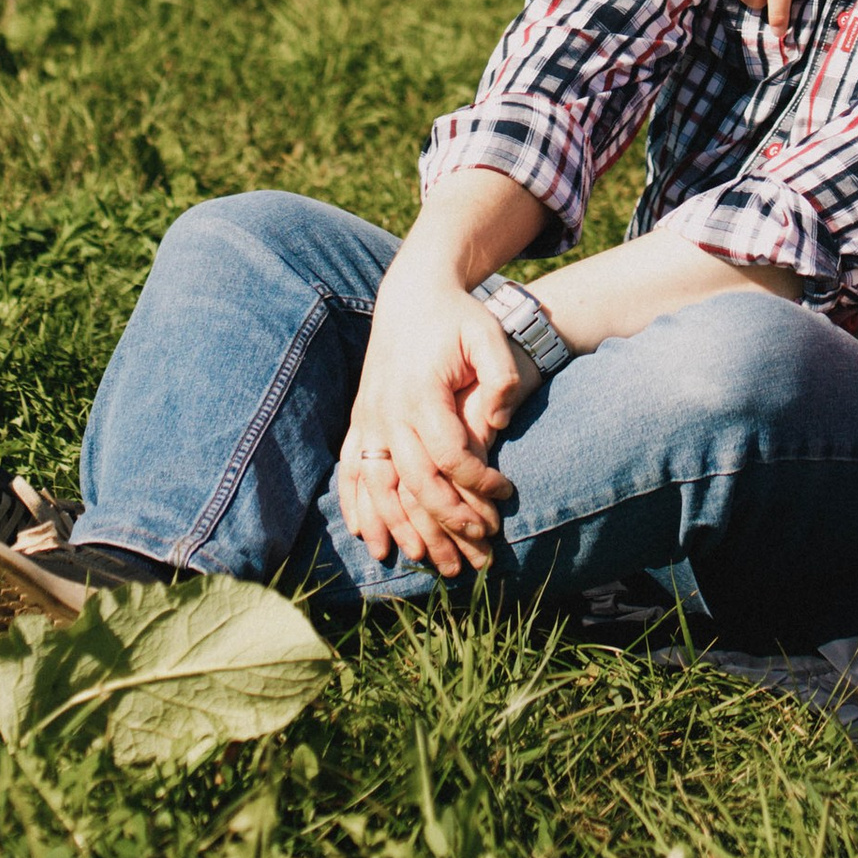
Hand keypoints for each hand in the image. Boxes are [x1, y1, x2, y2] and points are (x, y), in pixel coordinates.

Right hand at [337, 263, 536, 574]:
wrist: (412, 295)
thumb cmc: (457, 317)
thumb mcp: (489, 334)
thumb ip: (501, 376)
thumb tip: (496, 425)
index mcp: (421, 392)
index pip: (449, 455)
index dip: (479, 481)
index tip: (506, 494)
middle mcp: (388, 411)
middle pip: (414, 482)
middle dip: (448, 521)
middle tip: (480, 547)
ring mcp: (369, 418)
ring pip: (378, 487)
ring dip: (400, 528)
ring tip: (428, 562)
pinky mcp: (360, 421)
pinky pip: (351, 471)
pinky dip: (356, 506)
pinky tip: (370, 538)